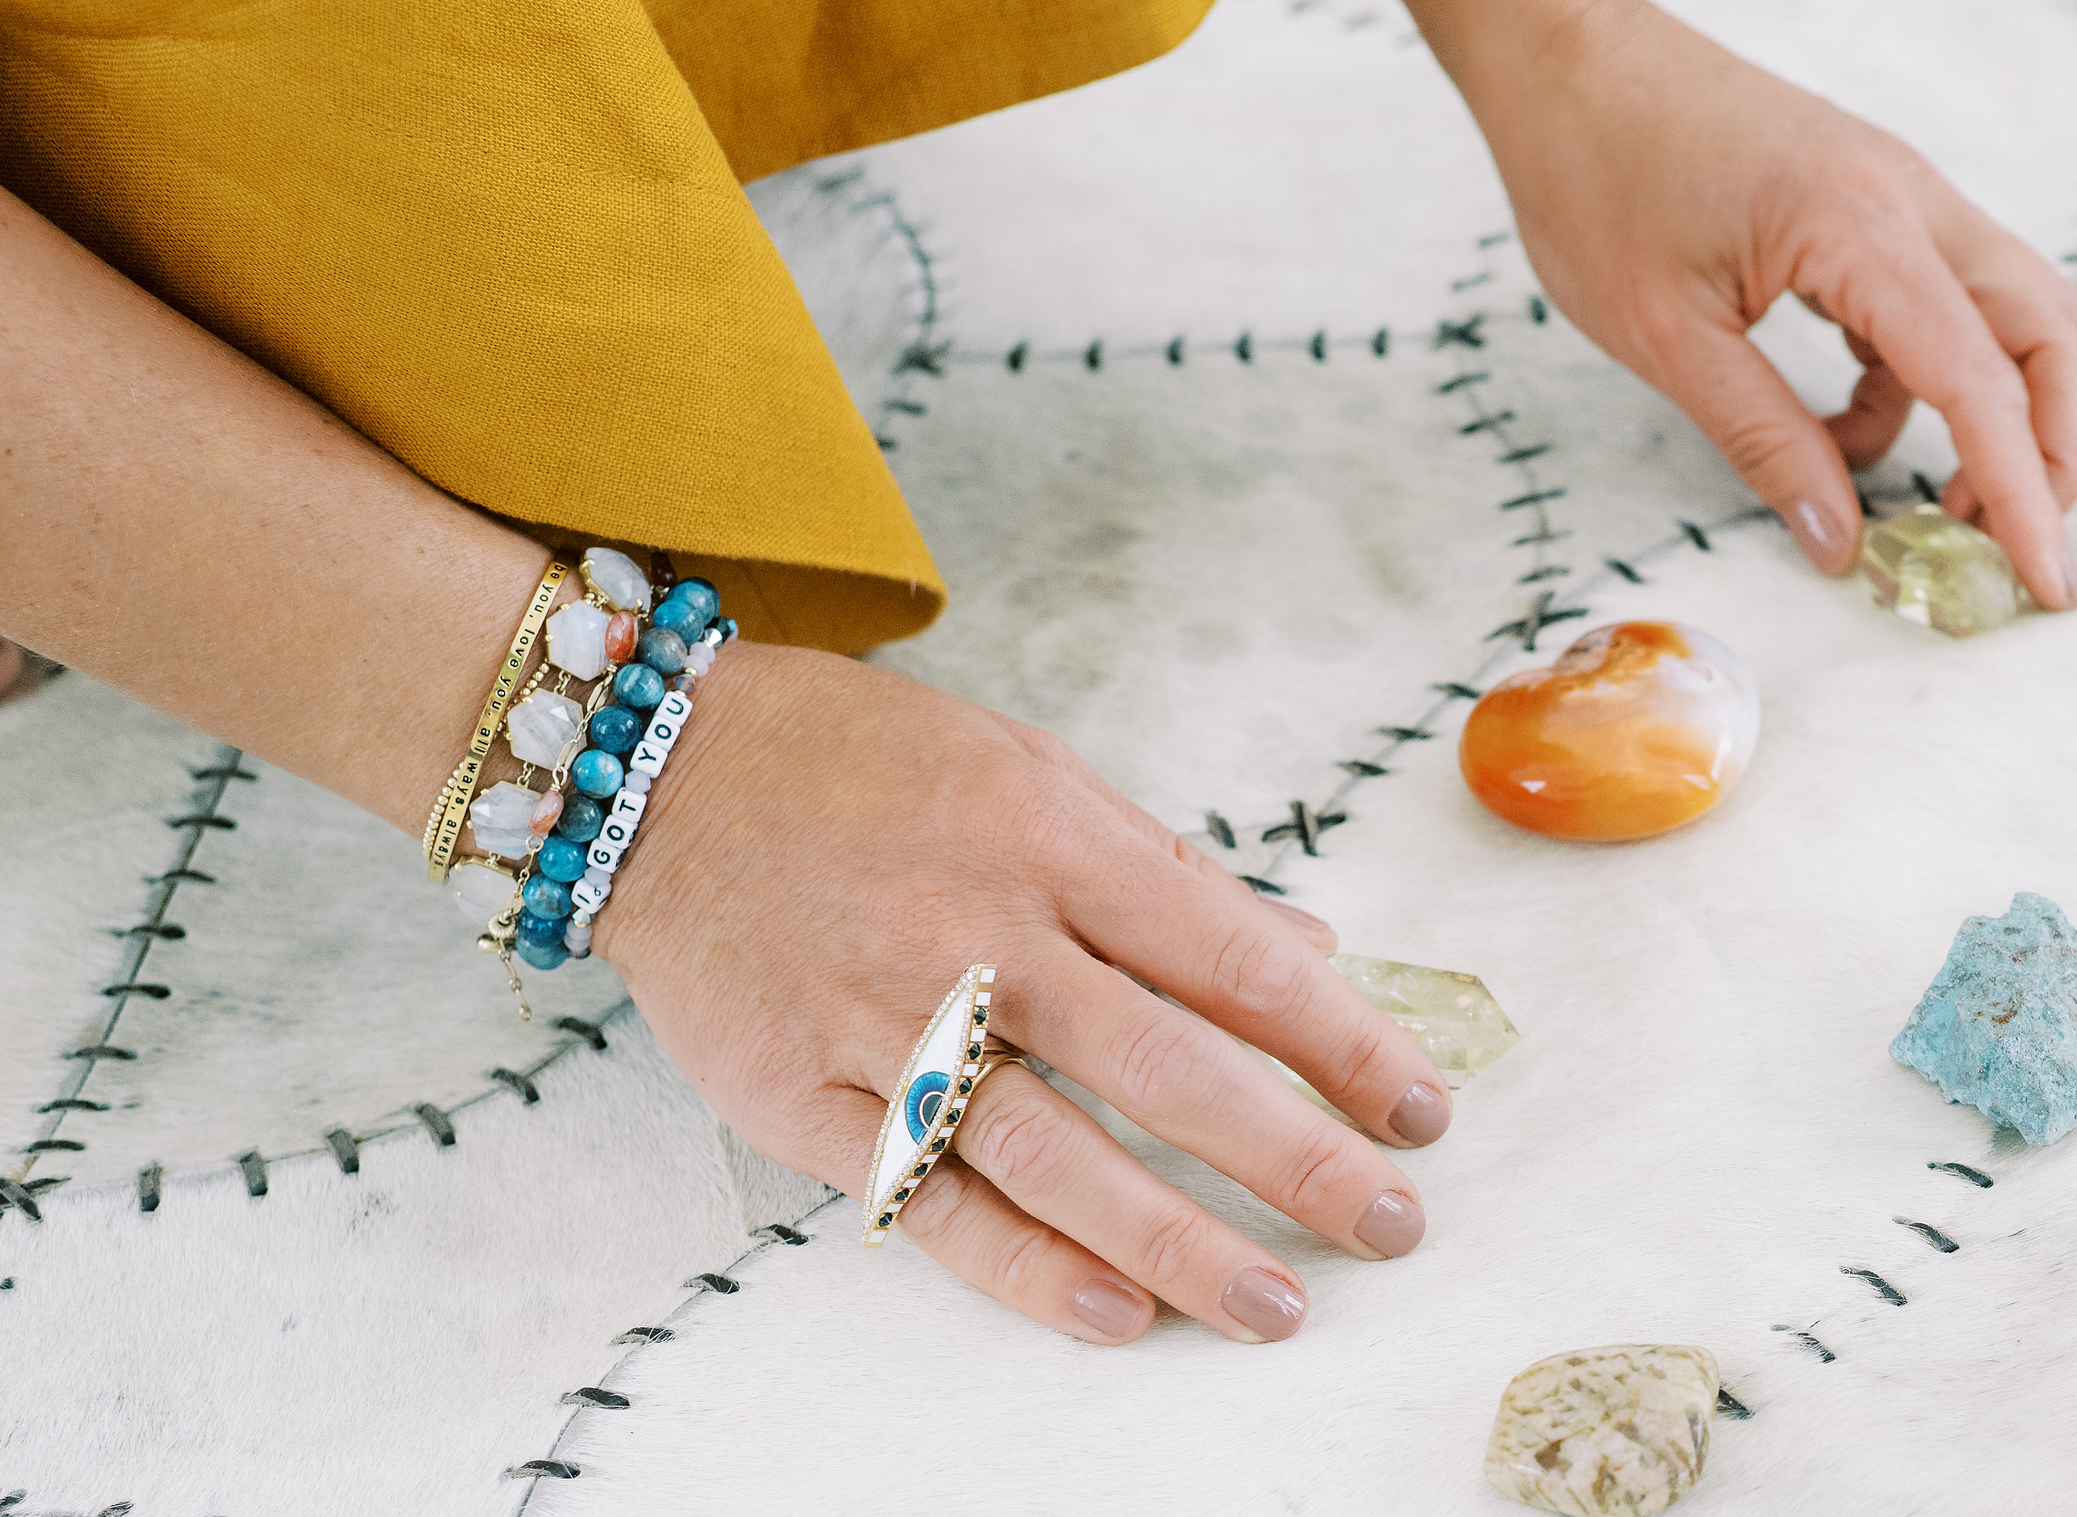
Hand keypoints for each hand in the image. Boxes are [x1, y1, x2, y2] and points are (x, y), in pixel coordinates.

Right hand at [602, 644, 1450, 1343]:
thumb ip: (1167, 871)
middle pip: (1164, 1067)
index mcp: (1051, 837)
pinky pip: (924, 1196)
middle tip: (1392, 1224)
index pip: (1231, 958)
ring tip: (1275, 1306)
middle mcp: (978, 930)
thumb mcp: (1033, 769)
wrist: (659, 773)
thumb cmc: (867, 763)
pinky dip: (1019, 1263)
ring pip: (1052, 1150)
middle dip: (1295, 1158)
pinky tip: (1111, 1313)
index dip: (1340, 1042)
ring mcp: (884, 1018)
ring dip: (1175, 1238)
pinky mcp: (802, 1093)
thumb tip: (1304, 952)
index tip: (1417, 1107)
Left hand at [1400, 0, 2076, 606]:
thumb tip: (1838, 541)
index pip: (1982, 381)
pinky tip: (1847, 433)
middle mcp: (1911, 203)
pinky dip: (1919, 381)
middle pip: (2048, 334)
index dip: (2020, 493)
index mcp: (1864, 232)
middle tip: (2002, 547)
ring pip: (2009, 315)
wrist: (1567, 66)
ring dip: (1992, 413)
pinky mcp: (1870, 208)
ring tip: (1925, 504)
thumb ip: (1762, 442)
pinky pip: (1940, 304)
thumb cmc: (1597, 181)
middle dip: (2047, 449)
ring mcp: (1900, 198)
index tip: (2043, 583)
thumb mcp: (1668, 340)